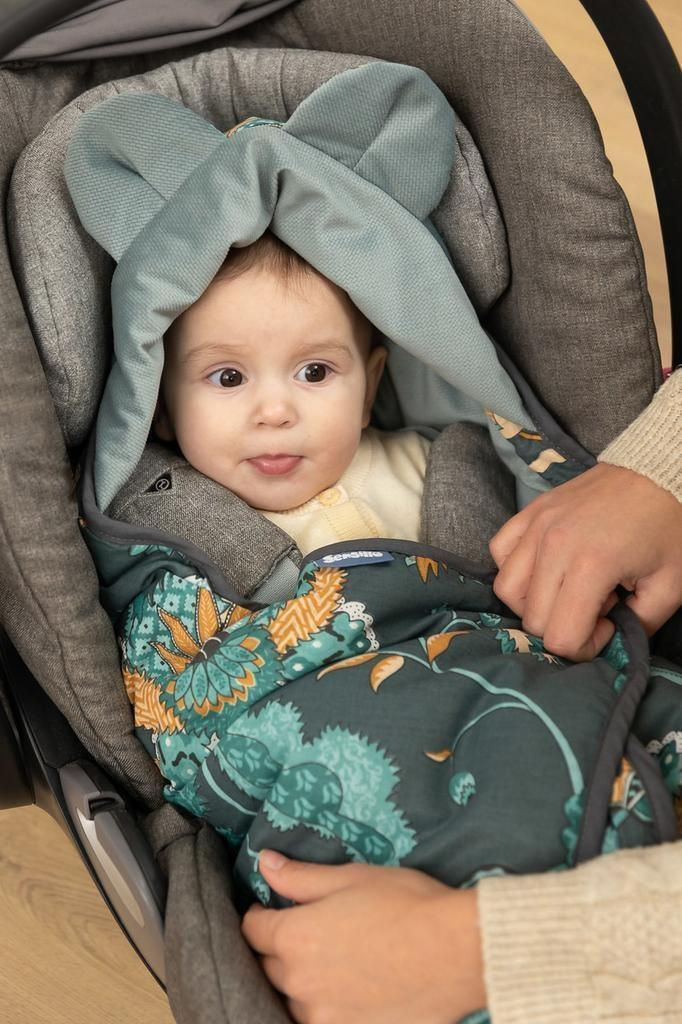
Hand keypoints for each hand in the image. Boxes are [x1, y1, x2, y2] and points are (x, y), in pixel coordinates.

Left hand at [241, 851, 485, 1023]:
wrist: (457, 951)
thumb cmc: (407, 904)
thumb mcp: (351, 878)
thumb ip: (300, 877)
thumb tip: (264, 862)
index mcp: (296, 937)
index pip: (252, 929)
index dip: (261, 915)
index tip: (272, 910)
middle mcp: (300, 982)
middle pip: (268, 966)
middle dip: (279, 948)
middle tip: (308, 933)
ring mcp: (323, 1016)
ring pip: (293, 998)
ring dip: (301, 982)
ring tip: (332, 963)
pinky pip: (320, 1021)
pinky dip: (326, 1006)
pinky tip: (348, 990)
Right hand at [490, 463, 681, 659]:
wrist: (658, 472)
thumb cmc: (669, 527)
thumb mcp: (670, 585)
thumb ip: (640, 626)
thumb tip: (612, 645)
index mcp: (591, 566)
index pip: (560, 637)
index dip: (585, 646)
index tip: (610, 625)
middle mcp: (553, 545)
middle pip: (533, 619)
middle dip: (564, 625)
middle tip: (596, 606)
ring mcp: (536, 525)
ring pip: (506, 589)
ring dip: (534, 602)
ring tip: (568, 589)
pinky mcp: (530, 511)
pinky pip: (499, 551)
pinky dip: (515, 568)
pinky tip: (545, 567)